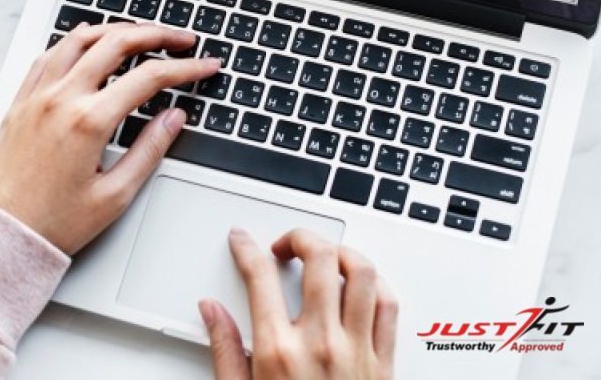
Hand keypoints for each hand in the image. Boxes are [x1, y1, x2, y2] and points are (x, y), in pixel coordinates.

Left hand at [0, 21, 220, 254]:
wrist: (2, 235)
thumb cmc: (53, 223)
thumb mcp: (115, 195)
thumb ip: (149, 150)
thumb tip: (174, 117)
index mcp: (88, 122)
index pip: (149, 77)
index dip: (185, 67)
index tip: (205, 65)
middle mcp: (61, 99)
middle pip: (116, 43)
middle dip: (156, 34)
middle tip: (181, 39)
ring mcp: (37, 96)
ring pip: (79, 39)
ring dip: (115, 29)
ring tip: (140, 34)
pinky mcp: (20, 101)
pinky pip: (48, 54)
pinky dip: (75, 41)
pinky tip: (88, 43)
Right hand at [200, 229, 397, 379]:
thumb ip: (225, 348)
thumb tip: (212, 311)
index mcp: (278, 351)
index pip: (259, 275)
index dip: (246, 248)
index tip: (242, 241)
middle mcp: (321, 344)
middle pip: (319, 258)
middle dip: (300, 236)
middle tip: (286, 244)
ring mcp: (358, 351)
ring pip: (362, 272)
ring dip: (341, 253)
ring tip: (324, 257)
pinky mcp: (385, 363)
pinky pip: (388, 306)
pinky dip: (375, 285)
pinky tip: (359, 286)